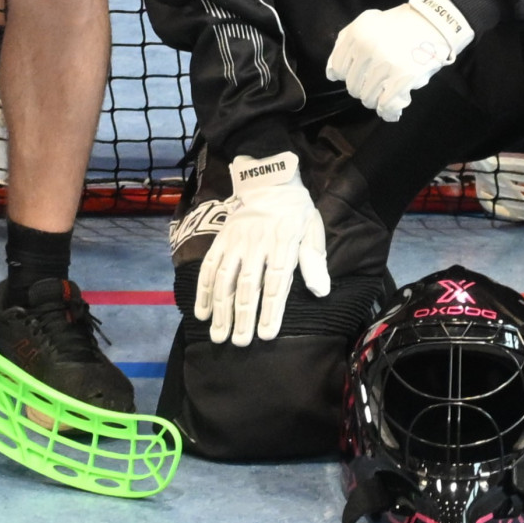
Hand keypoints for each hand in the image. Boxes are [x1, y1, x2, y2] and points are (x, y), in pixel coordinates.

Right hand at [192, 151, 329, 345]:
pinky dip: (204, 290)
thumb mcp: (312, 228)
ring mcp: (235, 242)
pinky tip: (202, 312)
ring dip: (221, 309)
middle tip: (239, 343)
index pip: (276, 282)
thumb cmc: (295, 210)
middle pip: (248, 285)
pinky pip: (209, 266)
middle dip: (242, 317)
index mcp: (282, 243)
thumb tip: (321, 291)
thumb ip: (314, 260)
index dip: (270, 310)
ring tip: (219, 335)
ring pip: (225, 279)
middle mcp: (256, 244)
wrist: (268, 179)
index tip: (266, 334)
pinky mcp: (221, 239)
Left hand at [325, 0, 473, 121]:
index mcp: (356, 35)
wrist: (434, 22)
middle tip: (377, 82)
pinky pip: (386, 105)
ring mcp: (385, 64)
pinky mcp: (403, 77)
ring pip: (368, 98)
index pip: (338, 70)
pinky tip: (391, 110)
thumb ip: (344, 44)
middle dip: (363, 88)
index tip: (360, 75)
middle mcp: (367, 50)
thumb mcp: (366, 23)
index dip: (348, 76)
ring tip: (386, 91)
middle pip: (353, 87)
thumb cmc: (399, 24)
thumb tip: (331, 74)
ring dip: (376, 99)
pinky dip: (387, 111)